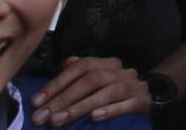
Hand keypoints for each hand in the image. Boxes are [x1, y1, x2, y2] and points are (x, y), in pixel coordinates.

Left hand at [29, 57, 156, 126]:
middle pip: (91, 79)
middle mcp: (120, 71)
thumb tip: (65, 63)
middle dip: (64, 99)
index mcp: (107, 63)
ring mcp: (133, 85)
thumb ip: (81, 73)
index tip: (36, 102)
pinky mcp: (143, 101)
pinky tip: (94, 118)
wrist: (148, 99)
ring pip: (106, 92)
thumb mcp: (98, 80)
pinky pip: (127, 104)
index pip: (80, 67)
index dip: (57, 83)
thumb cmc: (115, 92)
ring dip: (80, 107)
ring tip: (59, 121)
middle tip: (43, 117)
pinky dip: (110, 110)